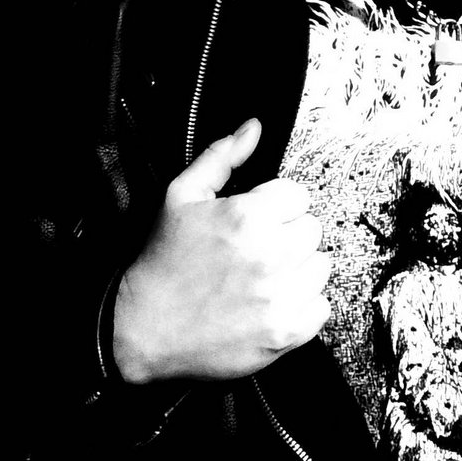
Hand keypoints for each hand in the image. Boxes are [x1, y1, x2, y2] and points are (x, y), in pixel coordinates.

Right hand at [112, 118, 330, 382]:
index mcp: (249, 216)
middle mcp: (271, 255)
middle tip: (254, 250)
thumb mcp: (182, 195)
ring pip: (320, 266)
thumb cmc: (162, 261)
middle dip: (286, 235)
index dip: (274, 206)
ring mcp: (280, 297)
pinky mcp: (285, 333)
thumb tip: (254, 127)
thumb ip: (223, 155)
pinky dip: (302, 306)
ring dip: (297, 269)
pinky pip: (321, 308)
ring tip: (262, 277)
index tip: (253, 221)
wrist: (140, 331)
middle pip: (312, 229)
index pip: (298, 195)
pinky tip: (270, 303)